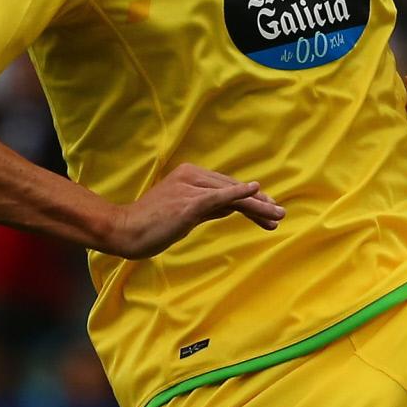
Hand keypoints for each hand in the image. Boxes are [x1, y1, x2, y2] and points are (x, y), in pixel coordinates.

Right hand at [101, 163, 283, 258]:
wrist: (125, 231)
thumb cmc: (152, 225)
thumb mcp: (186, 214)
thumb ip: (209, 208)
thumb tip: (232, 206)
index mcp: (190, 176)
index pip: (228, 187)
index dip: (251, 199)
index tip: (270, 209)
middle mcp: (191, 176)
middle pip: (234, 189)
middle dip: (260, 203)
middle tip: (281, 213)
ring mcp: (189, 188)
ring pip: (232, 195)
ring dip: (258, 205)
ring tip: (278, 215)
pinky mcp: (188, 202)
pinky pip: (219, 196)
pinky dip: (239, 192)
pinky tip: (256, 191)